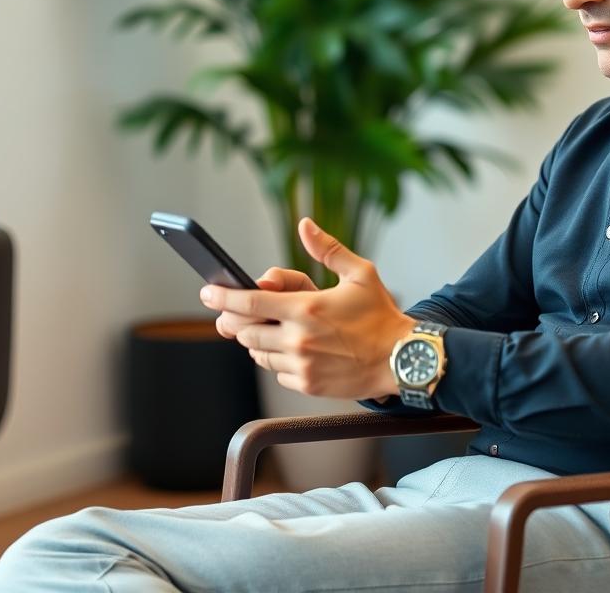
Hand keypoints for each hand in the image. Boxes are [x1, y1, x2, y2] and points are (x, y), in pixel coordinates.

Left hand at [198, 218, 414, 399]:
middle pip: (246, 330)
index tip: (207, 291)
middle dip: (238, 320)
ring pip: (258, 353)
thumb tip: (305, 225)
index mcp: (307, 308)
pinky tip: (294, 349)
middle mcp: (299, 339)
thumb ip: (327, 250)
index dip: (223, 295)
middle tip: (239, 312)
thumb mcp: (360, 273)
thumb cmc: (381, 315)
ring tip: (273, 328)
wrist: (402, 359)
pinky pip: (277, 373)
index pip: (251, 301)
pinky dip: (278, 360)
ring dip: (258, 340)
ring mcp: (302, 366)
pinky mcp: (308, 385)